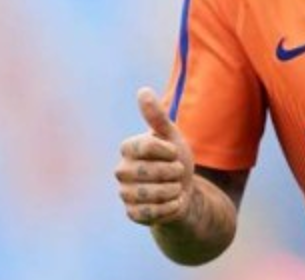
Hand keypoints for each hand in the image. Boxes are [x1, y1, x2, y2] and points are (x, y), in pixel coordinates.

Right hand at [115, 87, 194, 225]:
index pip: (146, 147)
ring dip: (172, 190)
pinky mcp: (132, 213)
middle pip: (149, 172)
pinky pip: (152, 213)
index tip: (174, 153)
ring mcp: (125, 193)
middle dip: (172, 172)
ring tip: (175, 186)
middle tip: (177, 171)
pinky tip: (172, 202)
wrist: (182, 191)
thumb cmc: (175, 160)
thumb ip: (157, 116)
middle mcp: (121, 170)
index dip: (167, 151)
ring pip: (150, 194)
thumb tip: (143, 90)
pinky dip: (170, 207)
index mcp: (128, 148)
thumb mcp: (171, 136)